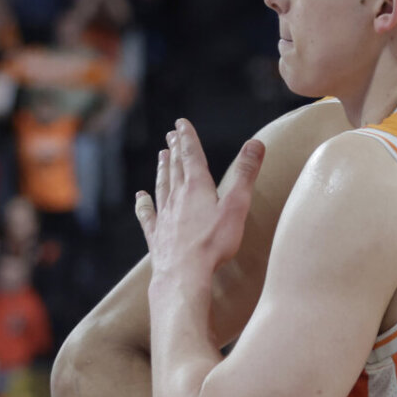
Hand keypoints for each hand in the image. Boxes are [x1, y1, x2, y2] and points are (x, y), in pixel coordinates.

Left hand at [135, 119, 263, 284]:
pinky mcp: (157, 235)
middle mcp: (177, 197)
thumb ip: (245, 174)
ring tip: (161, 156)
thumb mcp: (236, 206)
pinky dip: (144, 203)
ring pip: (162, 186)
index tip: (181, 123)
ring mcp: (164, 216)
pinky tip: (140, 197)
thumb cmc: (214, 242)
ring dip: (162, 170)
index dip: (188, 138)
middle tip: (171, 135)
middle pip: (176, 168)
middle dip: (175, 150)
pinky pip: (148, 214)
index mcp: (197, 187)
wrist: (184, 273)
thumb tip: (256, 143)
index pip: (192, 155)